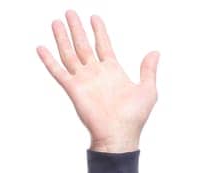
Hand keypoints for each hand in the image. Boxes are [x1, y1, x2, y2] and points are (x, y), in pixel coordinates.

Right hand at [36, 11, 157, 150]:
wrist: (119, 135)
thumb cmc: (134, 118)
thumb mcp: (148, 91)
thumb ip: (149, 70)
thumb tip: (155, 52)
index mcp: (112, 71)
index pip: (103, 44)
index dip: (99, 31)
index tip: (94, 17)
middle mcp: (96, 73)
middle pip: (83, 44)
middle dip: (77, 28)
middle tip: (70, 12)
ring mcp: (83, 80)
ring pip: (69, 53)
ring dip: (62, 38)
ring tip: (56, 22)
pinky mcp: (73, 89)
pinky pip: (58, 71)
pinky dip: (49, 60)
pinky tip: (41, 48)